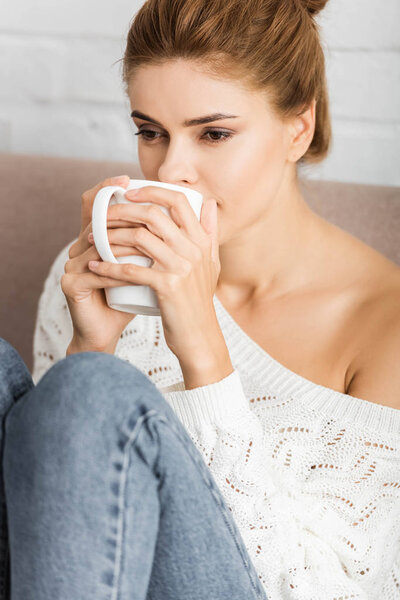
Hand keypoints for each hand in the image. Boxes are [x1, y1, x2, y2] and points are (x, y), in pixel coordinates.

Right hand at [62, 175, 148, 352]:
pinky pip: (97, 275)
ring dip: (126, 246)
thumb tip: (196, 209)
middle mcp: (77, 247)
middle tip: (149, 213)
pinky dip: (119, 274)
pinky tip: (137, 275)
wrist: (108, 331)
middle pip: (95, 220)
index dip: (106, 188)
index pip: (95, 205)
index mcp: (93, 238)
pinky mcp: (71, 285)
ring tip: (152, 246)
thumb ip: (164, 240)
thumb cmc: (131, 296)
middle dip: (123, 215)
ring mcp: (71, 265)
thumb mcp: (149, 265)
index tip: (128, 179)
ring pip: (100, 247)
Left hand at [87, 185, 228, 367]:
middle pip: (154, 214)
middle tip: (103, 216)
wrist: (199, 336)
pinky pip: (131, 270)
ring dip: (111, 236)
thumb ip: (210, 233)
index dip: (152, 191)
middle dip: (123, 211)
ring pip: (139, 238)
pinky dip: (108, 267)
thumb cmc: (198, 300)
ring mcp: (181, 268)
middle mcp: (194, 250)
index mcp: (202, 241)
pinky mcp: (167, 287)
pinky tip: (94, 267)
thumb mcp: (211, 264)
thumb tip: (210, 202)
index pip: (179, 201)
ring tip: (94, 240)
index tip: (129, 194)